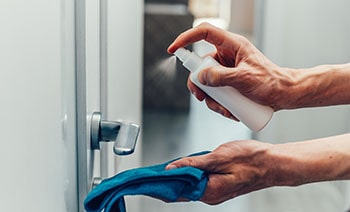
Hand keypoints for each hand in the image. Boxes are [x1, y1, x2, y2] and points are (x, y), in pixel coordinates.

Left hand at [165, 134, 349, 204]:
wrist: (273, 164)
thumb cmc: (251, 159)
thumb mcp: (218, 156)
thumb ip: (193, 163)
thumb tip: (172, 168)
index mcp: (208, 191)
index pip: (176, 191)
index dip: (159, 185)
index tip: (145, 180)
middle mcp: (210, 195)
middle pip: (181, 189)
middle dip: (166, 181)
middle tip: (151, 172)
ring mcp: (216, 192)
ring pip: (190, 185)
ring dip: (178, 177)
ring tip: (165, 169)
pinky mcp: (220, 186)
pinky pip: (200, 182)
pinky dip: (190, 175)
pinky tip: (186, 167)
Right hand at [168, 23, 293, 118]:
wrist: (284, 95)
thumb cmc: (271, 82)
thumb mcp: (244, 79)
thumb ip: (221, 77)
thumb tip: (200, 78)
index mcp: (232, 45)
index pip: (204, 33)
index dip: (186, 38)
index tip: (173, 50)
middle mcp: (227, 55)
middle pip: (201, 64)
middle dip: (198, 84)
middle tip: (201, 97)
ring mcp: (227, 69)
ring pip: (207, 81)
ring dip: (210, 98)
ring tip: (223, 109)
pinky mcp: (229, 82)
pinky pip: (215, 90)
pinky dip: (217, 102)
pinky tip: (228, 110)